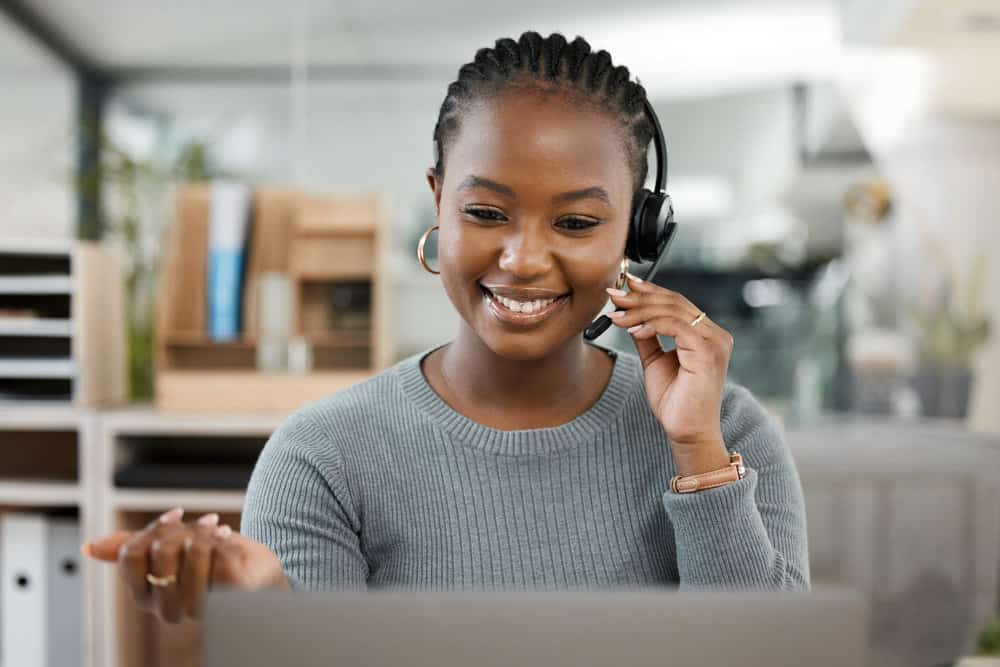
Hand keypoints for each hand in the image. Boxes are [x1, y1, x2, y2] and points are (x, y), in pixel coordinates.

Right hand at [81, 507, 287, 623]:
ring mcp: (196, 607)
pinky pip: (218, 558)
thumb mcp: (171, 549)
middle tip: (205, 523)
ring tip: (219, 532)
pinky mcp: (228, 600)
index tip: (176, 515)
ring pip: (191, 552)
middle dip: (183, 529)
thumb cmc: (211, 562)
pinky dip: (225, 542)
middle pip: (160, 550)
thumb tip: (89, 547)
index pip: (131, 555)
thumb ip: (133, 549)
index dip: (153, 529)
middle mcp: (166, 608)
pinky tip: (230, 542)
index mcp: (146, 595)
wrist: (258, 575)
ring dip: (207, 534)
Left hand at [606, 274, 733, 472]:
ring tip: (615, 315)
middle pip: (674, 302)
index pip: (677, 303)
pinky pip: (675, 326)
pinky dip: (651, 324)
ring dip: (639, 310)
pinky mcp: (708, 352)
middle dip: (640, 297)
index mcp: (706, 334)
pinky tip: (632, 329)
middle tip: (614, 294)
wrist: (687, 432)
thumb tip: (630, 314)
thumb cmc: (675, 402)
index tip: (624, 285)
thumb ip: (647, 336)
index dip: (649, 291)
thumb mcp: (655, 361)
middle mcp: (715, 334)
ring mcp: (715, 342)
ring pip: (672, 311)